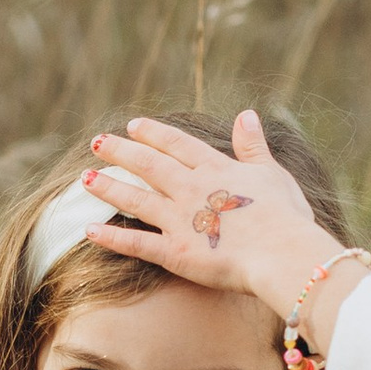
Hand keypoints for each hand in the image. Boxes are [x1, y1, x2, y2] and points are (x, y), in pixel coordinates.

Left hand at [83, 113, 340, 332]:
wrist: (282, 254)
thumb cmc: (286, 218)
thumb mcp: (273, 173)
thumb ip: (254, 147)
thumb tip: (246, 115)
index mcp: (216, 170)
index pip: (177, 145)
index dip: (153, 134)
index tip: (133, 125)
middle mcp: (192, 190)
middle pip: (149, 165)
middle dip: (120, 152)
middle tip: (95, 142)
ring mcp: (180, 221)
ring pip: (136, 199)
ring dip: (109, 188)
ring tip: (85, 179)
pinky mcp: (175, 253)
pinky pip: (137, 244)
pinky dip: (112, 238)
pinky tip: (89, 231)